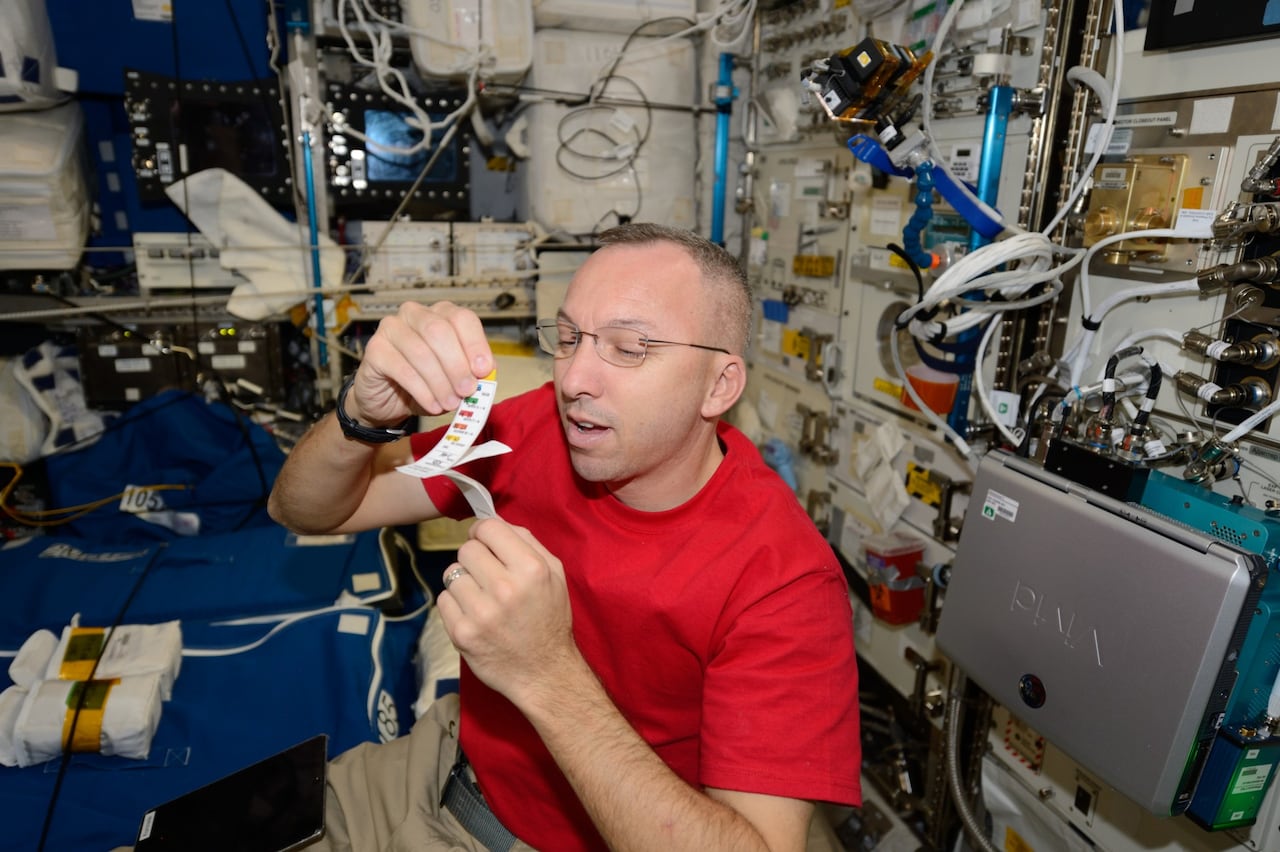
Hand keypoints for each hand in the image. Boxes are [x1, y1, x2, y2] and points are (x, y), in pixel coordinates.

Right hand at [346, 301, 493, 425]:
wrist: (387, 400)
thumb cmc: (425, 384)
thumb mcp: (455, 378)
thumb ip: (472, 372)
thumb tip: (486, 373)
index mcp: (440, 314)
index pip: (462, 318)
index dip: (475, 344)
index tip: (483, 370)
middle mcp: (414, 314)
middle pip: (440, 331)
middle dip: (457, 365)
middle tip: (467, 391)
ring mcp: (391, 328)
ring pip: (421, 352)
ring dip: (440, 382)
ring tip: (450, 404)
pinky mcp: (374, 349)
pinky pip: (402, 369)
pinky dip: (422, 391)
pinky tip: (432, 405)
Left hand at [437, 518, 576, 704]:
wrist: (544, 672)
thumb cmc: (549, 619)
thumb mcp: (554, 574)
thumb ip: (527, 542)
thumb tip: (492, 522)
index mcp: (531, 569)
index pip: (488, 528)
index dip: (483, 532)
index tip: (485, 543)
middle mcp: (505, 588)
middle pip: (467, 549)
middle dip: (475, 558)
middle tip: (487, 575)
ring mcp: (480, 612)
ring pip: (451, 573)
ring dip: (464, 582)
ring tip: (482, 598)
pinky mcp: (462, 633)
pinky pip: (443, 600)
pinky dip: (455, 605)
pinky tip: (473, 615)